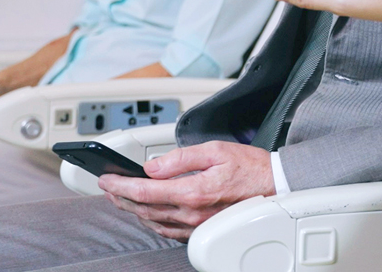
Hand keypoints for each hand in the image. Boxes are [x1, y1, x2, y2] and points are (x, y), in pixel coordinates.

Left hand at [98, 142, 274, 241]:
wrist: (275, 187)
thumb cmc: (251, 167)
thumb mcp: (216, 150)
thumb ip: (181, 157)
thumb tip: (152, 166)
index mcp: (193, 191)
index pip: (144, 190)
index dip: (120, 184)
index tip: (106, 178)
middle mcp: (191, 213)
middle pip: (143, 208)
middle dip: (120, 197)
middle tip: (107, 187)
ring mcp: (195, 226)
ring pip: (152, 221)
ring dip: (132, 209)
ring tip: (121, 197)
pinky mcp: (200, 232)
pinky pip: (166, 230)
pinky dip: (150, 220)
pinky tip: (146, 212)